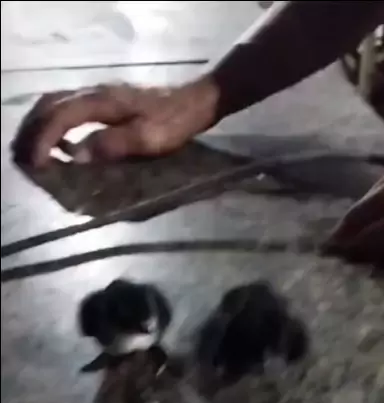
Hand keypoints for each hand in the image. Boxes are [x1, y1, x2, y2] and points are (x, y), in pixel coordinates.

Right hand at [12, 77, 219, 167]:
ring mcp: (98, 94)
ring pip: (55, 104)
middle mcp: (94, 93)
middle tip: (24, 159)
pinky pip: (68, 107)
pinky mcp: (105, 101)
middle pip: (49, 105)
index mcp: (101, 102)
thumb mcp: (147, 140)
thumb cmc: (174, 124)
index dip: (43, 140)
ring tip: (33, 152)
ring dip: (40, 126)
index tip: (34, 165)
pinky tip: (59, 144)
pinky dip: (54, 123)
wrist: (195, 102)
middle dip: (32, 132)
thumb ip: (112, 145)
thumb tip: (77, 156)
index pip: (60, 117)